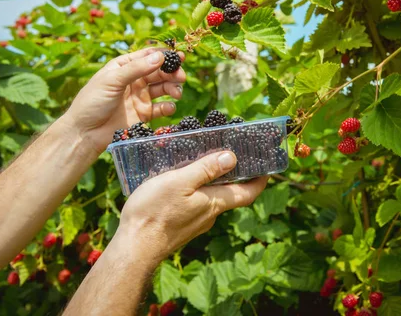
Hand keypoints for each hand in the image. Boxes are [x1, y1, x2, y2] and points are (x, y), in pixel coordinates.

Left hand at [62, 47, 185, 151]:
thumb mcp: (112, 81)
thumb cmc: (92, 102)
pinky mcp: (143, 114)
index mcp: (123, 67)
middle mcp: (133, 80)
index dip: (164, 55)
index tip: (179, 56)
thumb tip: (160, 56)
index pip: (147, 56)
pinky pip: (160, 108)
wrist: (85, 133)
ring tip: (177, 93)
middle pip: (159, 72)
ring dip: (172, 88)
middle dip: (172, 73)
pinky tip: (169, 107)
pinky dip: (168, 107)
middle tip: (181, 76)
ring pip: (162, 88)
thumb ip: (136, 69)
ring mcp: (139, 97)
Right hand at [114, 151, 267, 262]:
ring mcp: (195, 223)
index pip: (248, 193)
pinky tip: (179, 180)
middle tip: (227, 153)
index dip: (260, 180)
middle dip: (232, 175)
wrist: (134, 248)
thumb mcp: (180, 182)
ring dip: (210, 182)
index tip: (266, 166)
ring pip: (210, 199)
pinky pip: (195, 205)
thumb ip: (206, 170)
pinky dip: (195, 191)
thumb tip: (233, 158)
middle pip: (229, 194)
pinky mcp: (180, 226)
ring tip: (199, 160)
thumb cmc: (155, 212)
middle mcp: (209, 215)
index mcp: (214, 203)